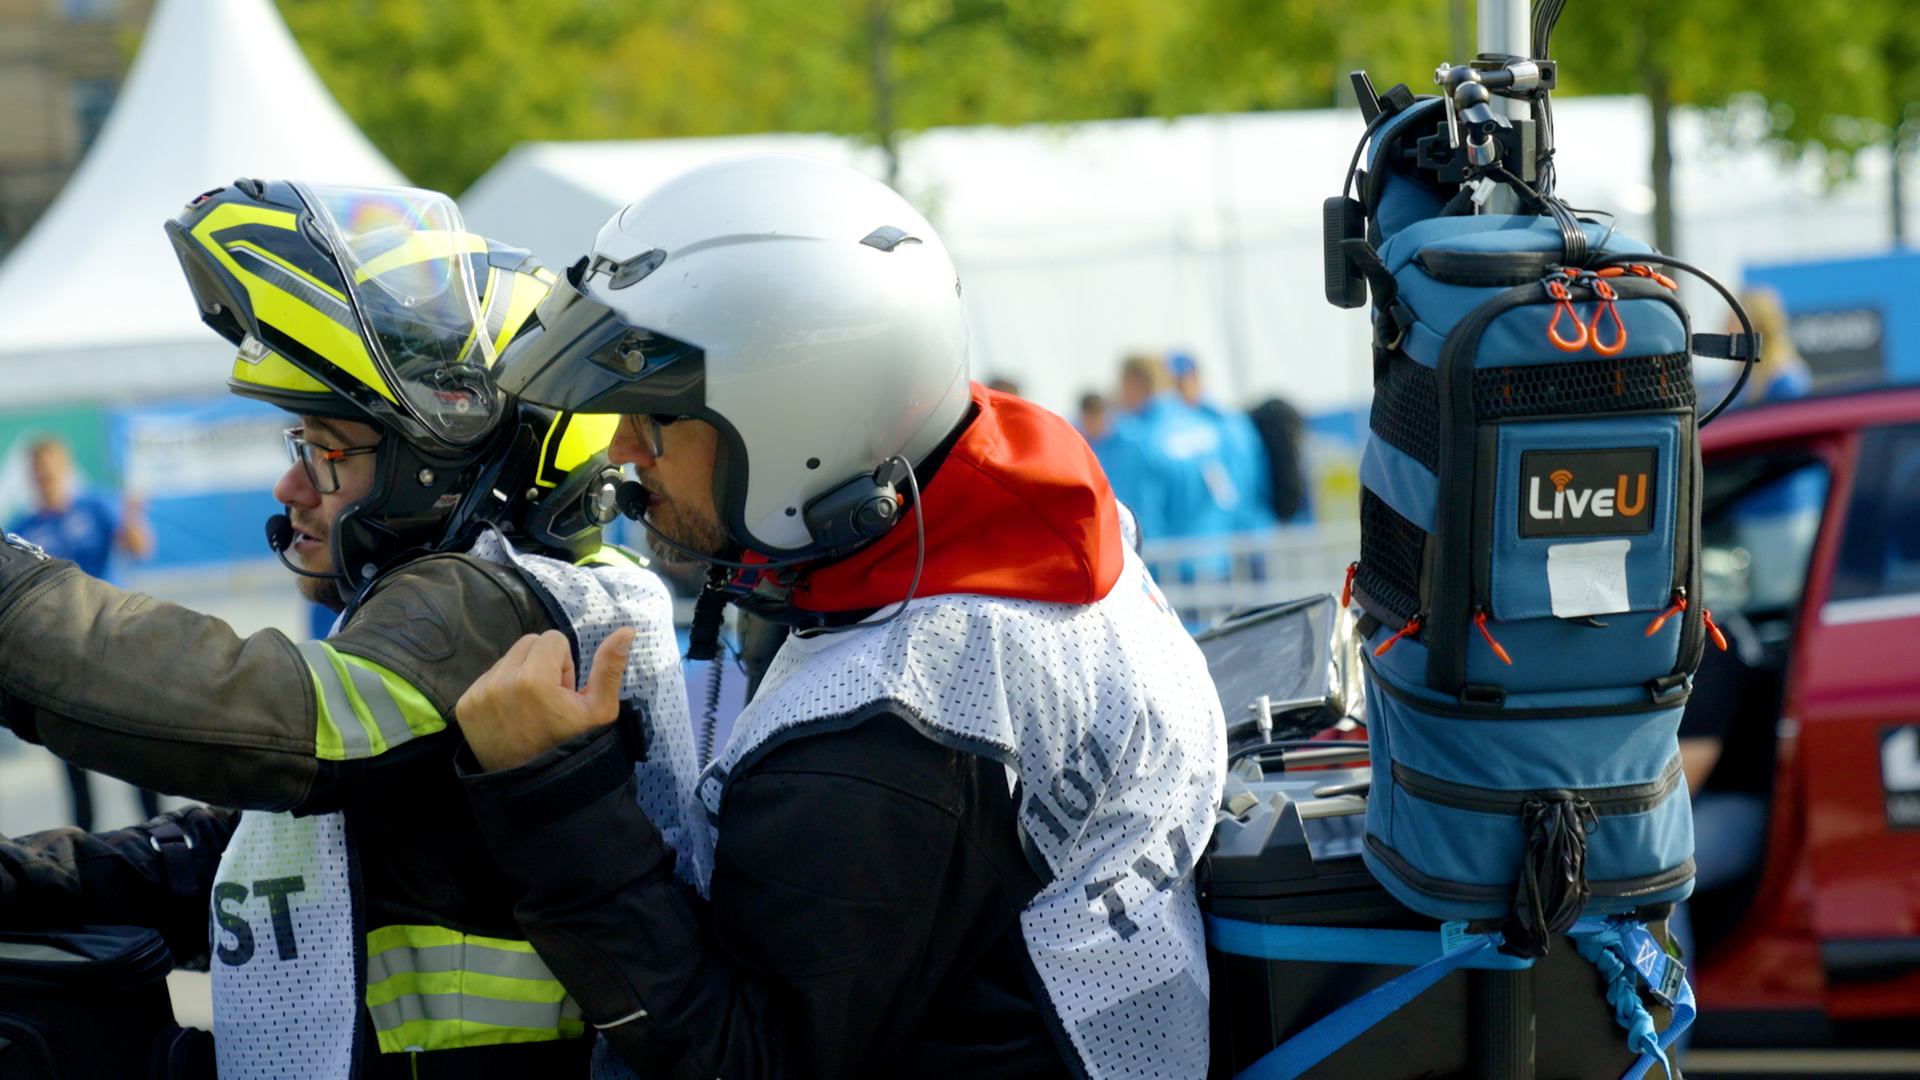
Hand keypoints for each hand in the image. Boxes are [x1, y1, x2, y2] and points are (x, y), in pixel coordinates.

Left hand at [458, 626, 634, 771]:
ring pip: (507, 660)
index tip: (564, 693)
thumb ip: (610, 666)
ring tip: (530, 710)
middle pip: (528, 643)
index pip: (552, 639)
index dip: (564, 665)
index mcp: (534, 678)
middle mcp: (501, 681)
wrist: (535, 787)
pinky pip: (487, 678)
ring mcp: (479, 694)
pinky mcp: (465, 705)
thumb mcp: (600, 710)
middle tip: (549, 701)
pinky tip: (512, 715)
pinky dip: (501, 690)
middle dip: (543, 664)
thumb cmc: (573, 747)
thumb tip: (626, 630)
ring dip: (521, 676)